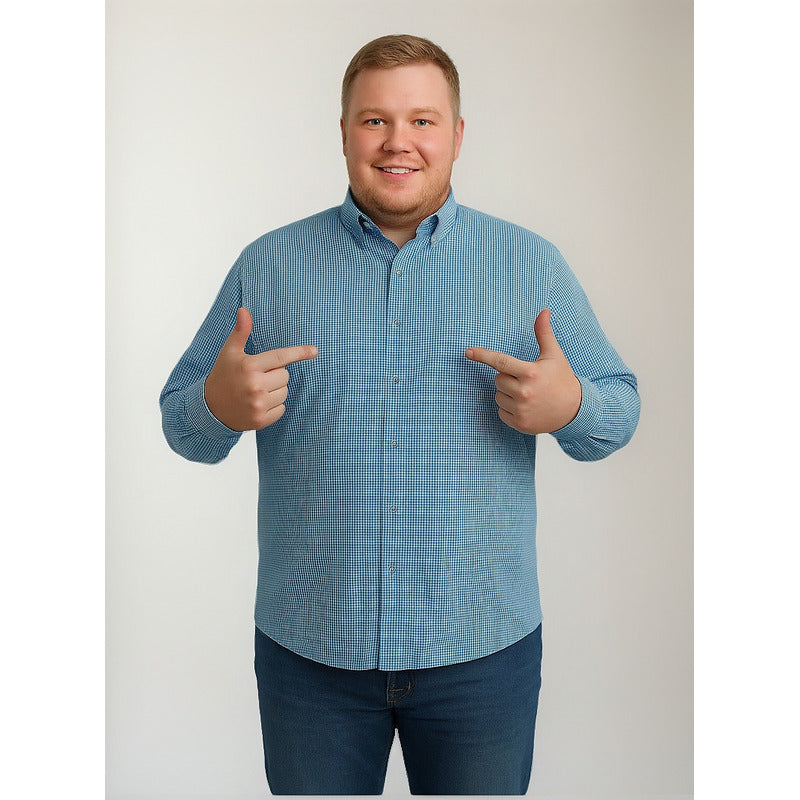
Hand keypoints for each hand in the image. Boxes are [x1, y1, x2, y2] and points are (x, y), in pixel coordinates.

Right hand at [204, 307, 317, 430]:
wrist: (210, 409)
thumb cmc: (223, 375)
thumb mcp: (229, 352)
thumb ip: (241, 332)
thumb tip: (244, 310)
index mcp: (249, 366)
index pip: (281, 357)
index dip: (299, 353)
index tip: (314, 351)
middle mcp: (255, 385)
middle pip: (285, 376)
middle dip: (276, 374)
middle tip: (258, 377)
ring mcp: (258, 404)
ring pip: (284, 392)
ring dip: (276, 390)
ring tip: (257, 390)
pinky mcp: (260, 420)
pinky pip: (282, 408)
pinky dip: (274, 406)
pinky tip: (258, 403)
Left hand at [465, 309, 581, 433]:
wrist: (575, 411)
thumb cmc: (562, 379)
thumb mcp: (554, 355)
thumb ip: (544, 333)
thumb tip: (543, 311)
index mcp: (531, 373)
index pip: (500, 361)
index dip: (482, 355)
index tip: (468, 352)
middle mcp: (524, 392)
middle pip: (498, 379)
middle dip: (508, 377)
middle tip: (527, 380)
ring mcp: (521, 410)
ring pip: (498, 396)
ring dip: (507, 394)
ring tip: (528, 394)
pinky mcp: (520, 424)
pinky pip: (501, 411)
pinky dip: (509, 409)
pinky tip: (526, 407)